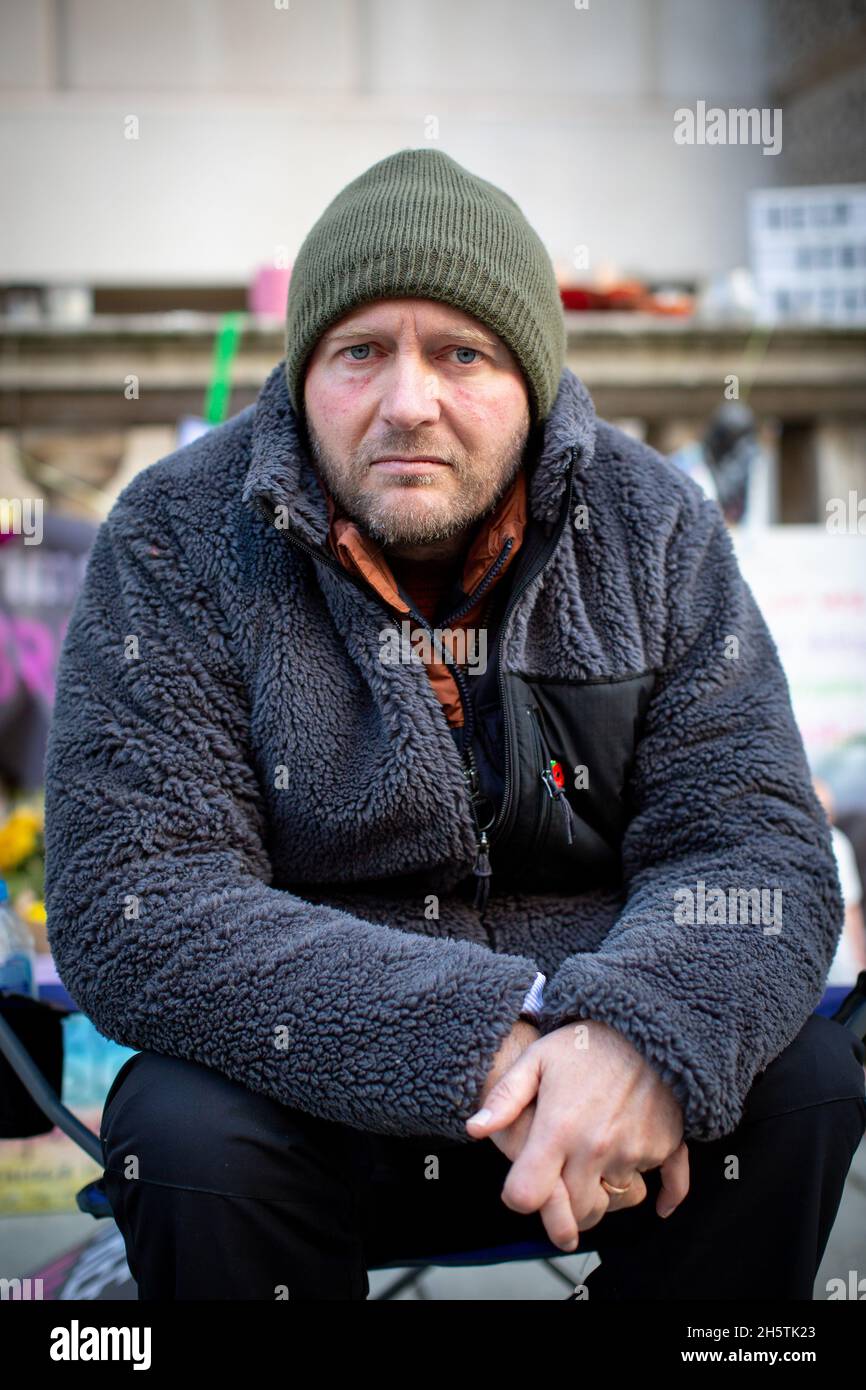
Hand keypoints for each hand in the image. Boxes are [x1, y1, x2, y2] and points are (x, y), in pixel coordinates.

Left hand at [468, 1017, 688, 1241]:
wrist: (647, 1023)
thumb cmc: (585, 1042)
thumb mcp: (537, 1059)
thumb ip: (504, 1098)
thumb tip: (473, 1130)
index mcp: (558, 1128)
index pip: (528, 1196)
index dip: (520, 1197)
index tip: (523, 1187)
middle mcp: (596, 1147)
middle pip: (575, 1212)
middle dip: (565, 1207)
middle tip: (561, 1185)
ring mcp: (633, 1150)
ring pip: (614, 1200)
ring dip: (605, 1191)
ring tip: (596, 1164)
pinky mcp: (664, 1146)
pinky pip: (664, 1188)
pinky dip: (660, 1195)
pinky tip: (658, 1203)